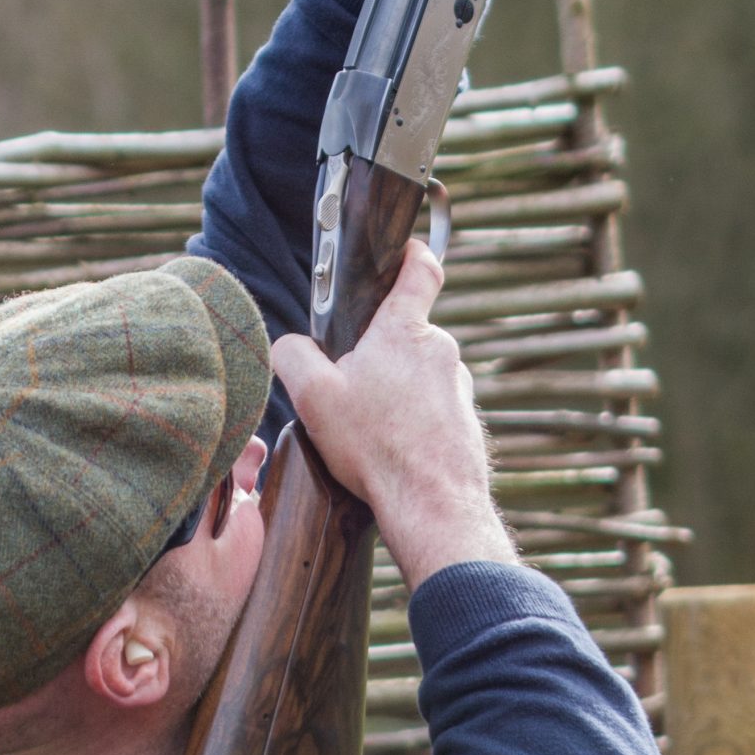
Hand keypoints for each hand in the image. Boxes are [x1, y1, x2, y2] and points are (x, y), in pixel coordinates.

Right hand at [270, 241, 517, 591]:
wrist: (431, 505)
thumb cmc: (375, 446)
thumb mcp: (314, 397)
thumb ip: (293, 356)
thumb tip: (288, 344)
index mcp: (405, 331)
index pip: (420, 269)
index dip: (410, 252)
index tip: (400, 249)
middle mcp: (441, 351)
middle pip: (406, 332)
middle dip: (378, 350)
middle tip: (349, 383)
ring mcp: (458, 388)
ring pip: (419, 375)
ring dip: (396, 391)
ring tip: (369, 428)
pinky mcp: (466, 423)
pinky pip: (433, 409)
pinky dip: (413, 422)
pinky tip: (390, 450)